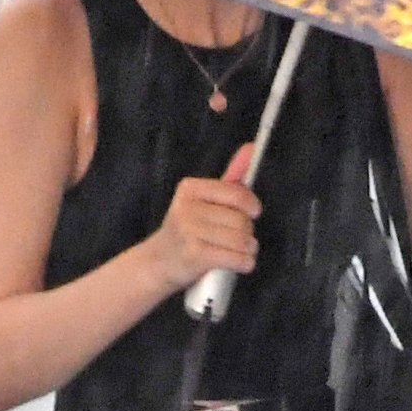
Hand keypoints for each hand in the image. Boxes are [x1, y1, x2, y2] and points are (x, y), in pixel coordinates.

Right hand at [152, 151, 264, 295]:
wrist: (157, 262)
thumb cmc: (188, 229)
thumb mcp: (204, 200)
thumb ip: (230, 177)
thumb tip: (251, 147)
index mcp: (190, 189)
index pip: (236, 193)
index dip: (251, 205)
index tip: (253, 212)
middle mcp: (187, 208)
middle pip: (241, 219)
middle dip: (247, 231)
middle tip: (237, 237)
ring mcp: (189, 232)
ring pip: (241, 239)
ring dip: (248, 249)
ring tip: (239, 251)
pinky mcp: (195, 255)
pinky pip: (236, 258)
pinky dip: (244, 263)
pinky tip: (240, 263)